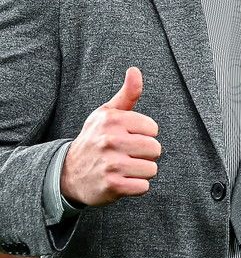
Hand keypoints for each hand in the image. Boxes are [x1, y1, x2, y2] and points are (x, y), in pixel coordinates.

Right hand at [60, 67, 160, 205]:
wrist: (67, 173)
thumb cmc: (95, 139)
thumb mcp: (107, 114)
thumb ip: (127, 94)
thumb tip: (135, 70)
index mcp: (112, 120)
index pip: (153, 129)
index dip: (144, 135)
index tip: (127, 138)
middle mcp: (110, 140)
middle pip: (155, 149)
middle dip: (145, 155)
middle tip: (126, 155)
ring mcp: (110, 164)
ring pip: (152, 169)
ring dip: (140, 172)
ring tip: (123, 168)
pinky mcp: (112, 185)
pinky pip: (143, 187)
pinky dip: (136, 187)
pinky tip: (121, 181)